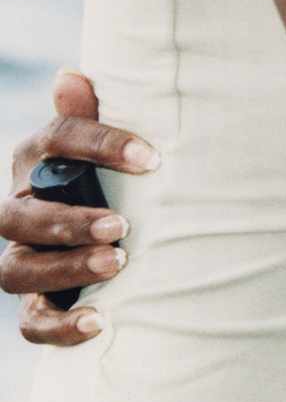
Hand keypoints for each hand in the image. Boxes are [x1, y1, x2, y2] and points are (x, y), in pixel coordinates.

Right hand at [2, 69, 156, 344]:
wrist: (110, 228)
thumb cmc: (115, 172)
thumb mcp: (109, 142)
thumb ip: (92, 112)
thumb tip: (71, 75)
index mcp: (36, 160)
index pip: (54, 141)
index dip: (99, 146)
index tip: (152, 158)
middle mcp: (18, 209)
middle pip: (20, 216)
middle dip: (69, 221)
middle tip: (122, 225)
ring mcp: (21, 257)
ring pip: (18, 269)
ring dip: (66, 267)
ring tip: (118, 262)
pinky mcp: (36, 303)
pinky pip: (32, 322)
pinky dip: (61, 326)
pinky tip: (101, 321)